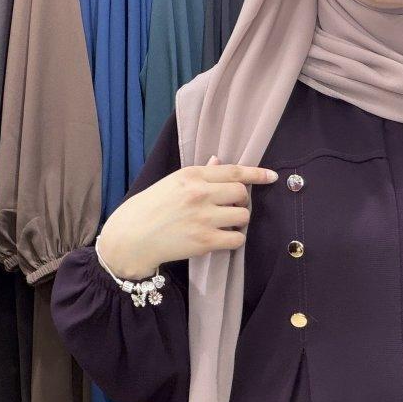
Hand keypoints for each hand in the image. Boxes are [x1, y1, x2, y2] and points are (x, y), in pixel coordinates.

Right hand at [97, 155, 278, 280]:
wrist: (130, 237)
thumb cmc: (149, 208)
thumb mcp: (171, 183)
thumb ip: (199, 173)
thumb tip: (219, 161)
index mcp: (191, 175)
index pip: (233, 171)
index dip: (256, 174)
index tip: (272, 176)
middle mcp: (200, 193)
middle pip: (242, 193)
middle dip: (240, 201)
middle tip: (228, 208)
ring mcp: (204, 217)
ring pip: (243, 216)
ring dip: (237, 221)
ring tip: (221, 224)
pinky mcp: (205, 240)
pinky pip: (237, 238)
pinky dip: (234, 239)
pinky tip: (221, 238)